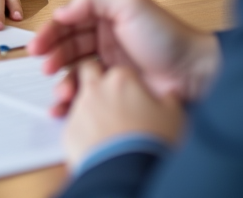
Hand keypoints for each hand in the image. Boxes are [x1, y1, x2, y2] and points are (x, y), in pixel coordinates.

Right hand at [27, 0, 219, 115]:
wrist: (193, 73)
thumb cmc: (167, 36)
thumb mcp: (131, 4)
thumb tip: (63, 11)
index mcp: (107, 15)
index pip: (70, 20)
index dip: (51, 32)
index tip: (37, 45)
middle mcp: (106, 37)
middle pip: (68, 45)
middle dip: (53, 55)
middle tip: (45, 67)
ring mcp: (110, 63)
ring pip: (75, 69)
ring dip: (62, 79)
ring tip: (61, 90)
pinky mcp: (115, 87)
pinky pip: (87, 91)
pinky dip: (73, 98)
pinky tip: (66, 104)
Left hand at [63, 59, 184, 170]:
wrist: (128, 172)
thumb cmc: (151, 142)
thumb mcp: (173, 116)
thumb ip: (169, 99)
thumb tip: (170, 96)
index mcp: (121, 78)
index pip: (120, 69)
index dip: (127, 81)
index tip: (133, 93)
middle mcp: (96, 89)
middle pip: (88, 71)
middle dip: (95, 79)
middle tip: (110, 97)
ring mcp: (79, 110)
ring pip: (76, 98)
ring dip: (88, 107)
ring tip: (104, 126)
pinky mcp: (69, 132)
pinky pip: (74, 124)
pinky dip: (82, 129)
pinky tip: (95, 141)